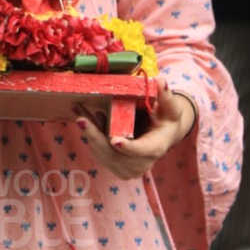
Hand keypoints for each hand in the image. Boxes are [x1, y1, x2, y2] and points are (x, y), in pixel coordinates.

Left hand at [74, 81, 196, 180]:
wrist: (162, 135)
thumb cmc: (167, 119)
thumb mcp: (170, 107)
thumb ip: (165, 96)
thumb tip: (161, 81)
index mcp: (155, 148)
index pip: (142, 150)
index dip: (129, 148)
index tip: (115, 141)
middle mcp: (140, 163)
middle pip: (115, 155)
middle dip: (96, 137)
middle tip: (81, 120)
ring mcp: (126, 168)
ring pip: (102, 153)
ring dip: (89, 133)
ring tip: (79, 113)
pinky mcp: (114, 164)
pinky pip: (98, 151)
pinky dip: (89, 134)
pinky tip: (83, 116)